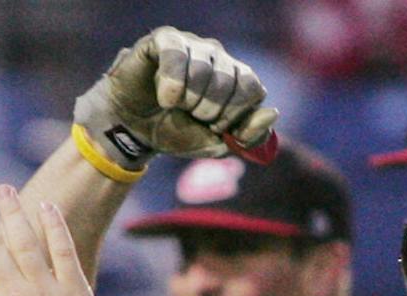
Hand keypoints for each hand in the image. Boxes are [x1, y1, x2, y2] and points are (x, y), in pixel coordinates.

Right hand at [73, 26, 277, 171]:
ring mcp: (193, 45)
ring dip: (187, 100)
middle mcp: (219, 57)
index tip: (215, 127)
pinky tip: (165, 97)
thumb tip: (273, 113)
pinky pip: (177, 56)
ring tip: (174, 105)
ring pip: (203, 71)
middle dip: (208, 111)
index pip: (253, 89)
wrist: (133, 129)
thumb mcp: (216, 143)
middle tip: (191, 115)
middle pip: (229, 81)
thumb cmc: (176, 131)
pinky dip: (172, 84)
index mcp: (237, 79)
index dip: (234, 115)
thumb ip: (249, 135)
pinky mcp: (165, 40)